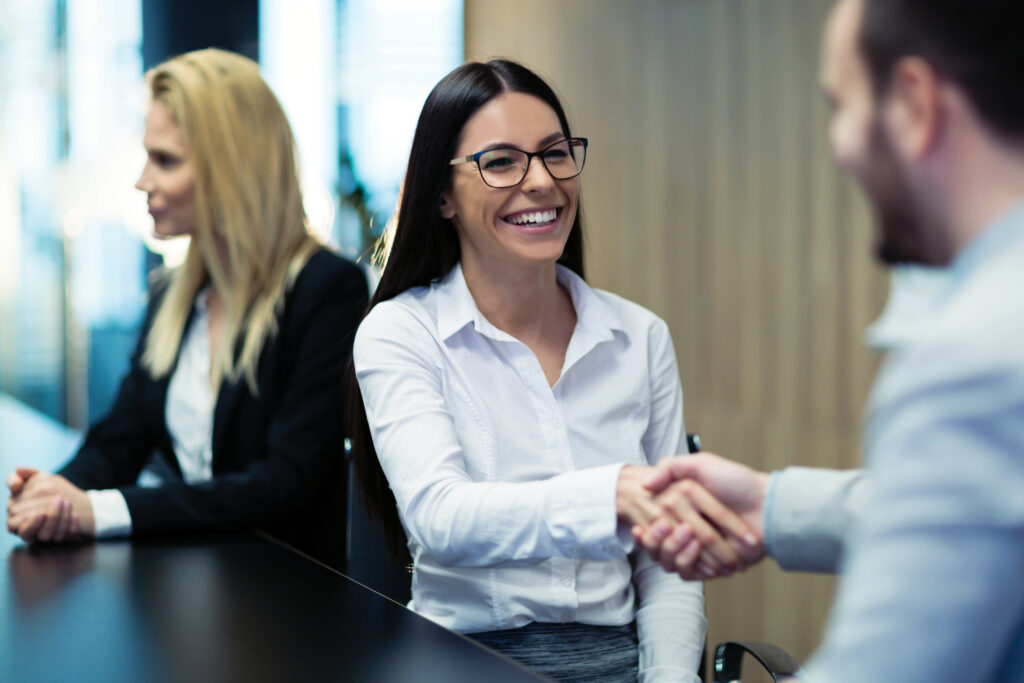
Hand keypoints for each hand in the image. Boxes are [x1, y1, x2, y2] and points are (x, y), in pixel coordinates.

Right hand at [7, 470, 92, 541]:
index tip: (42, 513)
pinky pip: (62, 538)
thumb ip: (28, 474)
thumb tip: (18, 470)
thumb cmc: (49, 490)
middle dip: (47, 514)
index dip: (29, 520)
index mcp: (15, 515)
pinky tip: (75, 516)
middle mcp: (25, 529)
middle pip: (31, 529)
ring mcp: (42, 536)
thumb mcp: (40, 479)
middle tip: (61, 500)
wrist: (72, 501)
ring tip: (68, 503)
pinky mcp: (58, 539)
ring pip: (46, 536)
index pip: (15, 522)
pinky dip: (69, 527)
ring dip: (58, 519)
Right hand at [617, 465, 752, 574]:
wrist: (766, 505)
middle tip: (666, 527)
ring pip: (672, 560)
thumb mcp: (701, 464)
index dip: (647, 528)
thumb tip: (644, 484)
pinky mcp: (711, 565)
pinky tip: (692, 553)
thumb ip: (670, 468)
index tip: (639, 526)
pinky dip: (691, 565)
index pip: (654, 524)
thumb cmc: (737, 481)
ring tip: (687, 537)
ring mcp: (699, 549)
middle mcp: (687, 529)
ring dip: (675, 551)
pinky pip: (690, 573)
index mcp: (681, 508)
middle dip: (661, 539)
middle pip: (660, 544)